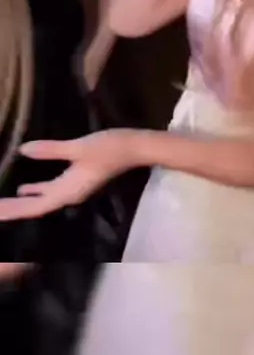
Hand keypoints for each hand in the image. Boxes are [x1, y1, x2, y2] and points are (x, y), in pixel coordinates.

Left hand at [0, 130, 139, 220]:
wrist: (135, 148)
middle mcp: (69, 195)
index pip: (35, 207)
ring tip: (2, 204)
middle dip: (14, 209)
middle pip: (36, 207)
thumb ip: (50, 150)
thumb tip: (22, 150)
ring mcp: (73, 189)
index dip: (14, 210)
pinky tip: (25, 189)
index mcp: (69, 191)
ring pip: (42, 201)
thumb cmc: (109, 147)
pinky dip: (36, 192)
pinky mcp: (77, 181)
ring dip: (22, 203)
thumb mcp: (78, 147)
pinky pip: (50, 192)